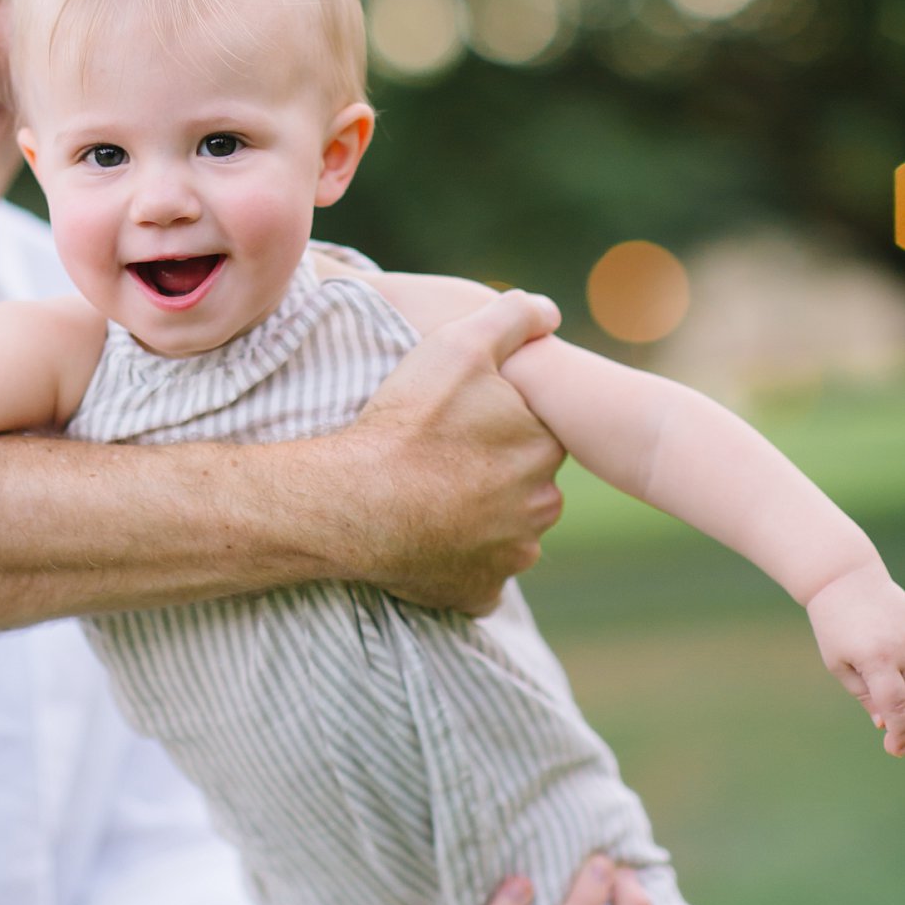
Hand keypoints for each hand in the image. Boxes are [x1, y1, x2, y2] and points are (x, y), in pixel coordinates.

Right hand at [339, 290, 564, 610]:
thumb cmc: (407, 421)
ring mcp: (511, 556)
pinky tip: (426, 541)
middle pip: (523, 486)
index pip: (536, 435)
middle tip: (440, 460)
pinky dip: (459, 564)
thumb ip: (513, 318)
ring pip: (504, 532)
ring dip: (478, 520)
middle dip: (493, 475)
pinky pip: (477, 578)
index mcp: (544, 449)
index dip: (498, 426)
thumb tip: (552, 312)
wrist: (353, 499)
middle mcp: (540, 507)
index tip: (459, 423)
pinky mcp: (478, 593)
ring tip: (429, 498)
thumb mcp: (459, 344)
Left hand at [806, 561, 904, 754]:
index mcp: (876, 658)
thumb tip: (887, 725)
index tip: (892, 748)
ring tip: (899, 715)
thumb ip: (866, 696)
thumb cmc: (835, 623)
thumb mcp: (839, 662)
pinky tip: (900, 689)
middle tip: (899, 739)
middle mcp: (904, 647)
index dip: (900, 733)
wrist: (845, 577)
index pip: (897, 706)